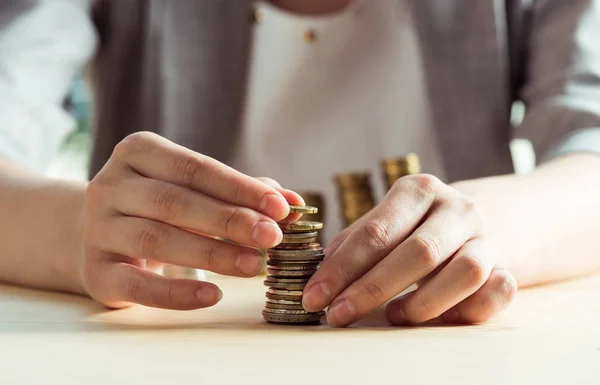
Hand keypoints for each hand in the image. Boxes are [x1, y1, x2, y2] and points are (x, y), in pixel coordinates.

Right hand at [81, 132, 302, 309]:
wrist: (98, 231)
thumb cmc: (160, 204)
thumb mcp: (193, 188)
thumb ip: (240, 192)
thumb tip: (293, 204)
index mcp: (138, 152)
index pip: (194, 168)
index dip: (238, 188)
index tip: (280, 208)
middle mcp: (110, 185)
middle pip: (175, 202)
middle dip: (229, 220)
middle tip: (272, 238)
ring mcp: (97, 228)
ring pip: (156, 239)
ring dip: (211, 253)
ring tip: (253, 265)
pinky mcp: (95, 271)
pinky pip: (136, 285)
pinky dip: (176, 292)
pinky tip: (213, 294)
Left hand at [302, 174, 516, 326]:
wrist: (475, 221)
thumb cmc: (414, 226)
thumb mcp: (384, 220)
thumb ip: (353, 243)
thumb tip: (320, 274)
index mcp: (418, 190)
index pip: (377, 232)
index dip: (342, 268)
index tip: (315, 296)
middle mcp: (457, 209)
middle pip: (418, 252)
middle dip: (371, 290)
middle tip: (339, 314)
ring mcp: (487, 238)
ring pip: (464, 273)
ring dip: (423, 303)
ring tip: (393, 316)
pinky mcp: (508, 267)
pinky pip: (498, 293)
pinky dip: (467, 311)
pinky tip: (438, 318)